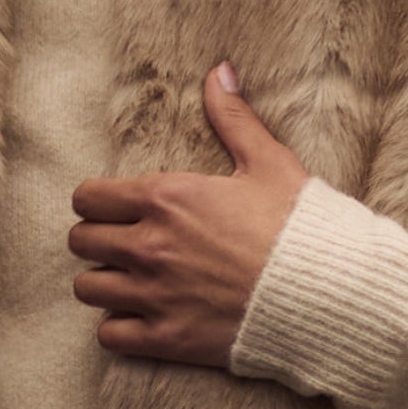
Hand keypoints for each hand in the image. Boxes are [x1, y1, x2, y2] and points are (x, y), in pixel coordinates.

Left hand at [68, 66, 304, 368]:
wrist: (327, 292)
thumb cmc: (300, 225)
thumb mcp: (269, 161)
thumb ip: (233, 117)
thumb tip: (219, 70)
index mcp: (167, 198)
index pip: (88, 197)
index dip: (95, 201)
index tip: (111, 208)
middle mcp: (150, 245)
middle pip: (81, 243)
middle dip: (95, 240)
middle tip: (119, 244)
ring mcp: (156, 295)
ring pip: (88, 288)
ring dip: (103, 284)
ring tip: (126, 282)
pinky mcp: (168, 338)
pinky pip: (110, 336)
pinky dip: (118, 328)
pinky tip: (139, 319)